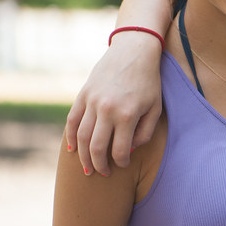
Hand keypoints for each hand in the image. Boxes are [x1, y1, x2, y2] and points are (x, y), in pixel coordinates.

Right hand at [64, 32, 163, 175]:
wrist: (134, 51)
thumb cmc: (149, 81)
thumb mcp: (155, 107)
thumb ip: (144, 132)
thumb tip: (128, 150)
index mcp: (127, 115)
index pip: (119, 150)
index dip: (121, 162)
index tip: (124, 165)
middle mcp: (107, 110)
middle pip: (96, 147)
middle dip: (98, 165)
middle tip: (101, 174)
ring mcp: (92, 102)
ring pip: (81, 136)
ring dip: (82, 156)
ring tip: (87, 168)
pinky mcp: (83, 94)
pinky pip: (72, 120)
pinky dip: (69, 136)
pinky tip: (72, 149)